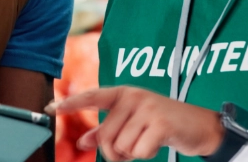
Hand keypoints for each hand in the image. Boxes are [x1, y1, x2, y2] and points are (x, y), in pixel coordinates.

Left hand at [48, 86, 223, 161]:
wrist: (198, 126)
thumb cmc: (160, 124)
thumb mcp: (132, 123)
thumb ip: (106, 130)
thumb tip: (83, 142)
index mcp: (123, 94)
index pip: (92, 97)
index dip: (70, 103)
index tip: (49, 108)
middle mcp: (133, 96)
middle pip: (106, 137)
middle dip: (116, 151)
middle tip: (134, 146)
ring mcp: (146, 108)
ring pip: (121, 147)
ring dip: (133, 153)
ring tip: (147, 141)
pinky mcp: (160, 123)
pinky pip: (138, 152)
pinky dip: (146, 154)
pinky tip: (157, 143)